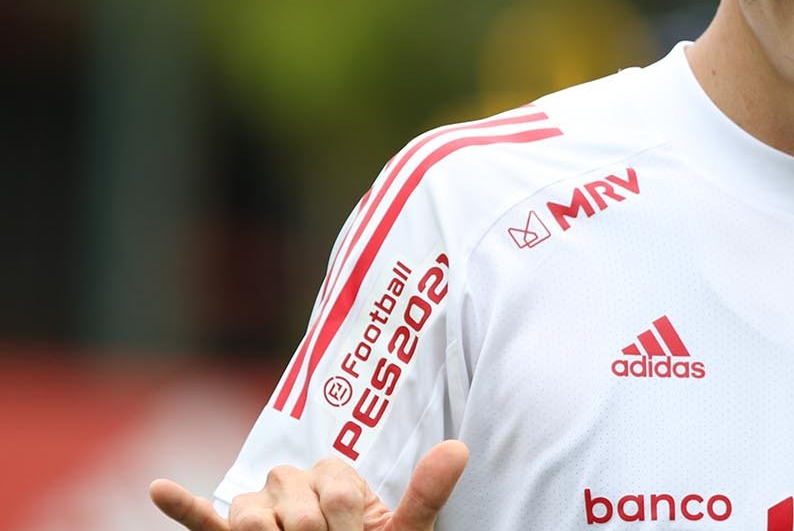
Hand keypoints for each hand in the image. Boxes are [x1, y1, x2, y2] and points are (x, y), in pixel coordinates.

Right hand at [149, 439, 468, 530]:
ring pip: (250, 509)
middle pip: (291, 490)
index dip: (348, 516)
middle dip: (312, 530)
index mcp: (335, 481)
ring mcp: (259, 517)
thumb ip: (426, 495)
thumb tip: (460, 446)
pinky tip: (160, 487)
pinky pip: (204, 521)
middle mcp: (294, 490)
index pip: (333, 481)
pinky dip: (183, 505)